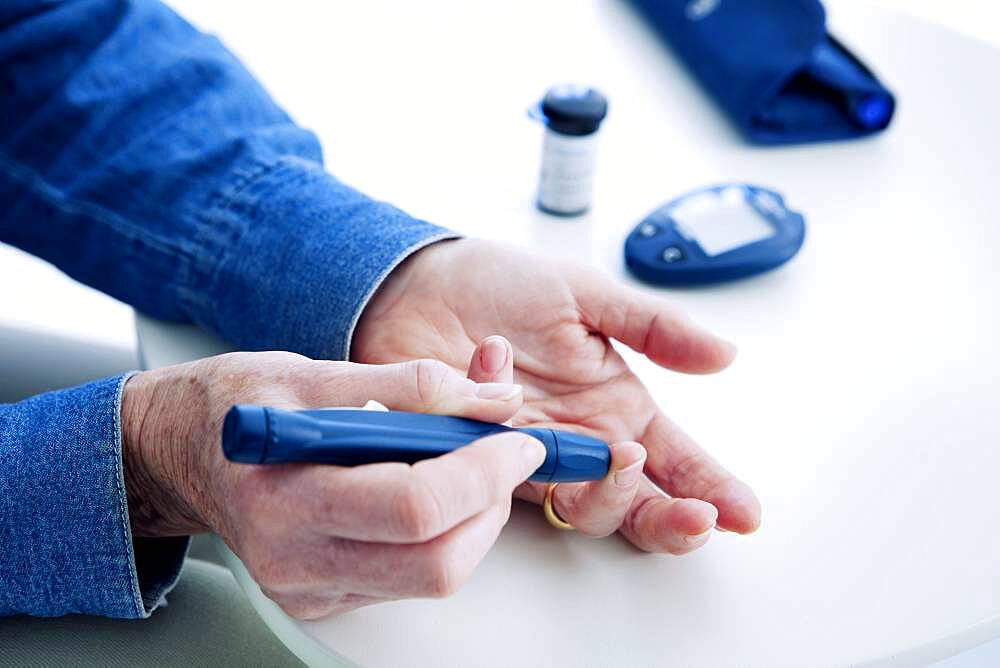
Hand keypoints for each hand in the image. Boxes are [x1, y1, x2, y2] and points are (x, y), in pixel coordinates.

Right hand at [121, 348, 541, 618]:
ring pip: (433, 576)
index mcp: (284, 497)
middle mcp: (294, 559)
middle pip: (435, 561)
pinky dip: (444, 534)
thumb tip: (494, 397)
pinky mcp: (324, 596)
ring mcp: (309, 587)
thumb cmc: (237, 403)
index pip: (413, 507)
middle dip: (492, 503)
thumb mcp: (314, 371)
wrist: (179, 451)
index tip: (516, 437)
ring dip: (476, 520)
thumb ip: (411, 384)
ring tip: (469, 465)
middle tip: (504, 452)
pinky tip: (432, 491)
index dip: (483, 472)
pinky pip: (409, 578)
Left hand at [354, 239, 761, 552]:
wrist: (418, 284)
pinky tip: (499, 383)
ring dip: (608, 495)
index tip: (745, 514)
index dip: (711, 489)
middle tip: (694, 515)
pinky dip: (510, 437)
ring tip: (618, 453)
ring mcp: (530, 455)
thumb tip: (726, 355)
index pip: (674, 459)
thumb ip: (653, 329)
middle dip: (670, 518)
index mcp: (614, 403)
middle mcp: (580, 439)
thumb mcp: (586, 295)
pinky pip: (506, 478)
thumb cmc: (501, 283)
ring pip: (582, 510)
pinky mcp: (478, 460)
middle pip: (635, 504)